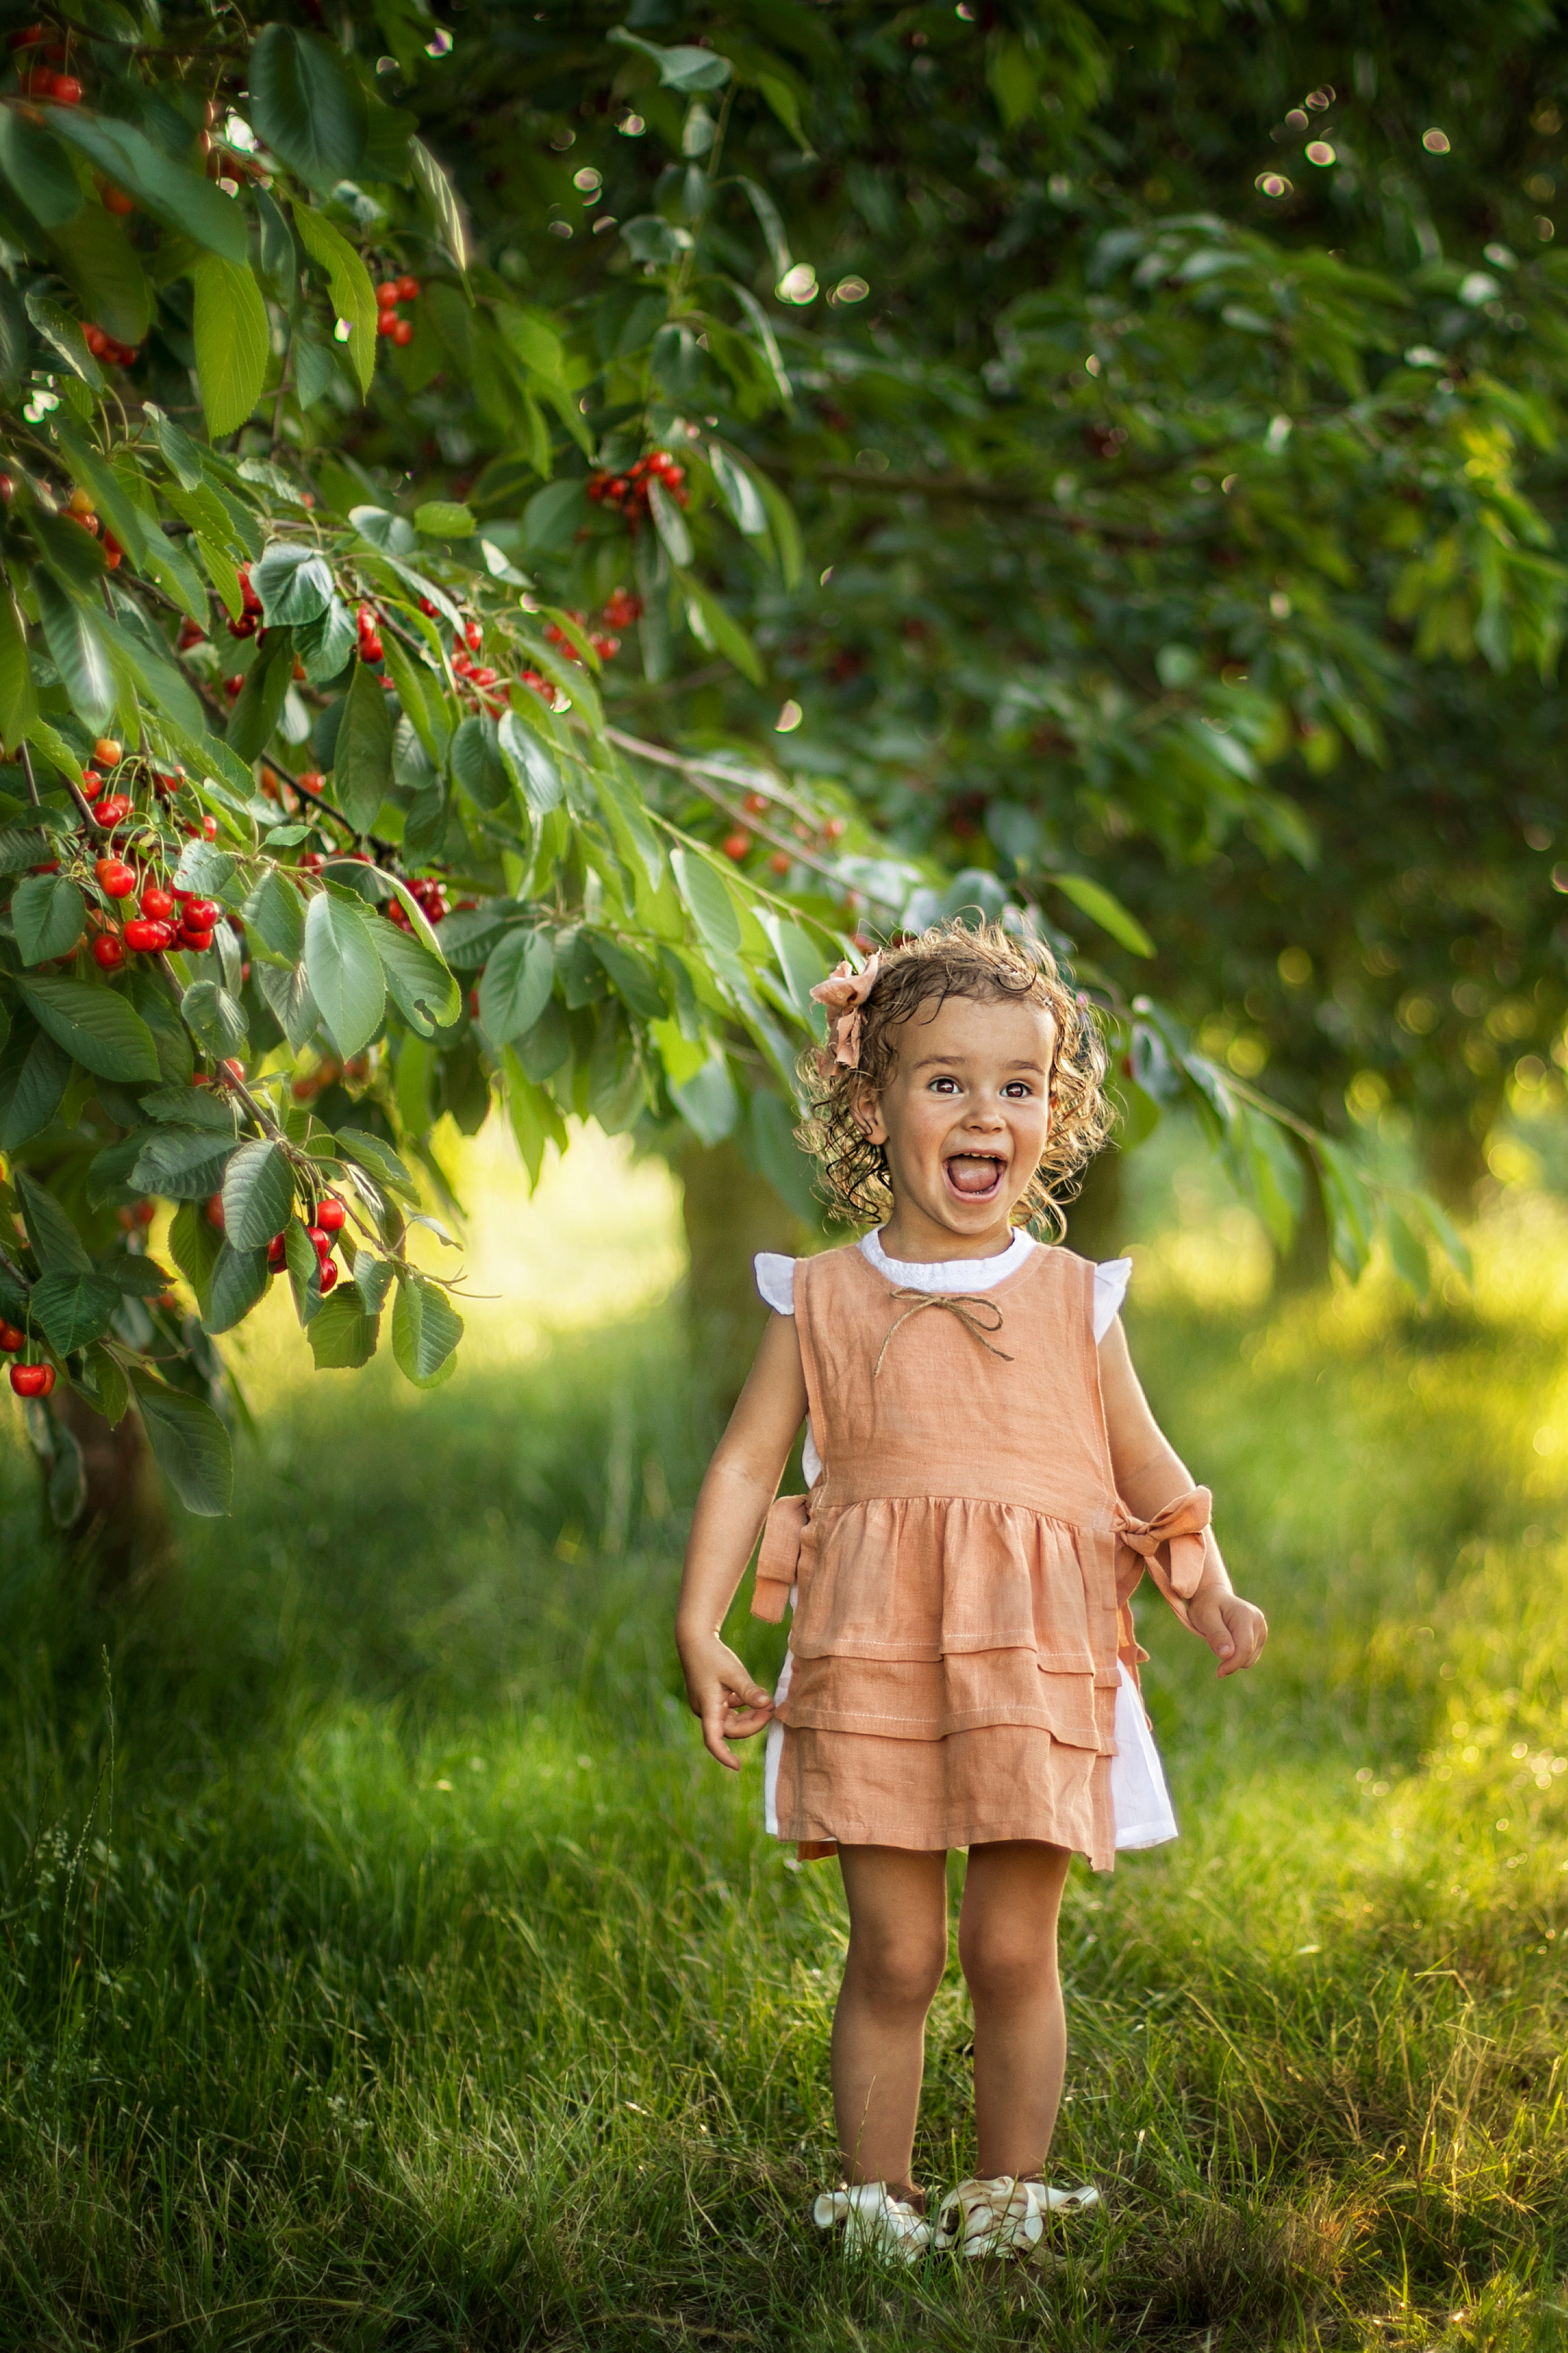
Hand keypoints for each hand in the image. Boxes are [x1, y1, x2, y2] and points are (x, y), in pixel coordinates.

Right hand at [678, 1632, 774, 1769]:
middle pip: (730, 1729)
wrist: (694, 1638)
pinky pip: (728, 1710)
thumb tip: (767, 1705)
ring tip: (767, 1704)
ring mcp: (707, 1704)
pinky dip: (742, 1707)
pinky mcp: (710, 1697)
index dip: (724, 1756)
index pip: (713, 1740)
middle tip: (771, 1709)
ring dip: (749, 1716)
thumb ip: (749, 1691)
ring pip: (730, 1721)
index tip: (738, 1766)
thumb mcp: (734, 1672)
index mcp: (708, 1707)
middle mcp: (705, 1709)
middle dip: (752, 1724)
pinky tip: (752, 1695)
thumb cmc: (712, 1655)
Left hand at [1187, 1590, 1267, 1677]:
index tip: (1218, 1673)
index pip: (1244, 1648)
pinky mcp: (1260, 1636)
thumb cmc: (1206, 1606)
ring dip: (1232, 1656)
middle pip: (1247, 1656)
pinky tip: (1228, 1640)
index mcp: (1246, 1615)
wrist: (1213, 1597)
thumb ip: (1217, 1635)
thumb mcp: (1204, 1618)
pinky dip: (1236, 1654)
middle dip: (1229, 1658)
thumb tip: (1228, 1655)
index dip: (1232, 1664)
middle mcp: (1258, 1622)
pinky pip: (1249, 1657)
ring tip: (1220, 1638)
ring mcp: (1262, 1629)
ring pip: (1249, 1659)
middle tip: (1212, 1640)